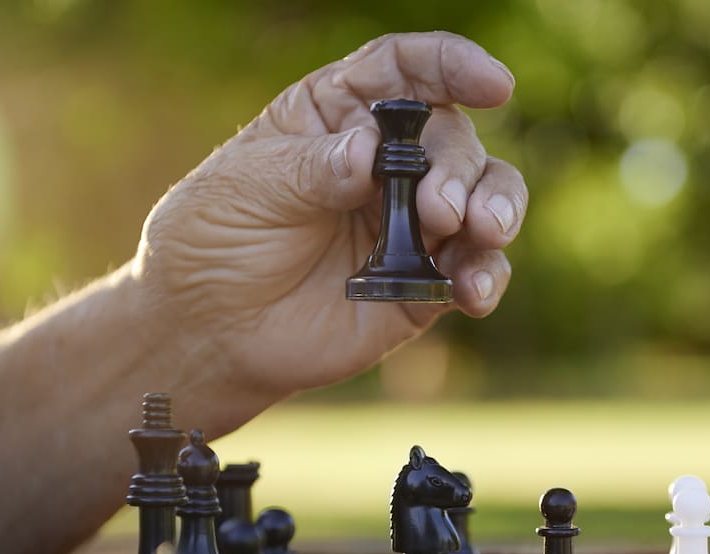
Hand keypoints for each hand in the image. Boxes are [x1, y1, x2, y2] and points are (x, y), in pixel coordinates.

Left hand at [134, 32, 525, 400]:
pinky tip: (471, 294)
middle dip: (459, 168)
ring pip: (486, 196)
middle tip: (439, 209)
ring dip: (498, 208)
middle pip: (453, 138)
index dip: (453, 66)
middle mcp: (387, 162)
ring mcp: (411, 224)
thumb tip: (371, 151)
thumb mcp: (245, 188)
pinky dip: (486, 277)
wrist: (211, 332)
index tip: (493, 83)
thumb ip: (312, 168)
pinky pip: (476, 270)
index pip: (405, 72)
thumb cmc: (215, 242)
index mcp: (339, 114)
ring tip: (482, 232)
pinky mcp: (424, 283)